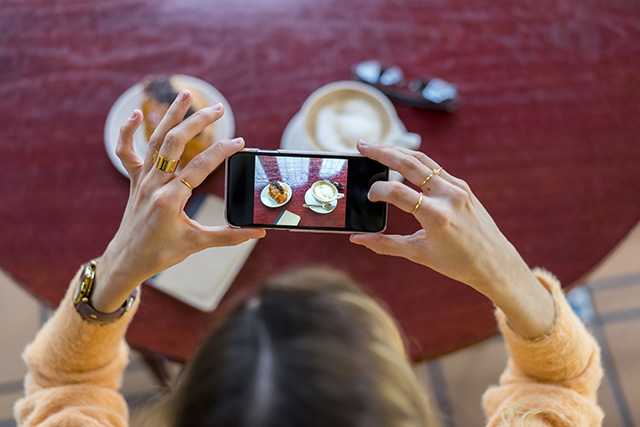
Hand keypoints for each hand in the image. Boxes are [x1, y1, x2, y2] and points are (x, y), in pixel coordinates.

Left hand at [91, 90, 264, 312]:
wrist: (127, 260)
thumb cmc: (161, 254)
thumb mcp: (197, 244)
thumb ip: (230, 236)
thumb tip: (259, 232)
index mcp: (171, 199)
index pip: (201, 166)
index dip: (222, 151)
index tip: (240, 142)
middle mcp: (155, 184)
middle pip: (175, 142)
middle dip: (198, 121)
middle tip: (219, 109)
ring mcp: (143, 180)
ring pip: (155, 140)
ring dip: (170, 115)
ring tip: (186, 94)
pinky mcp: (135, 181)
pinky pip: (127, 152)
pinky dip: (128, 132)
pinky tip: (137, 114)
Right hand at [350, 140, 554, 337]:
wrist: (495, 262)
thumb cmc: (457, 262)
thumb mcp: (418, 254)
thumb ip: (385, 244)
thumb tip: (357, 239)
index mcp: (437, 216)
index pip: (398, 192)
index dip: (378, 190)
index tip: (369, 196)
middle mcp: (449, 196)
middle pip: (410, 164)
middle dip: (383, 152)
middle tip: (362, 146)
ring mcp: (458, 188)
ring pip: (423, 160)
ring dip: (398, 151)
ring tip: (377, 148)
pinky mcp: (462, 186)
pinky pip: (434, 168)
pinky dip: (414, 161)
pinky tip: (400, 160)